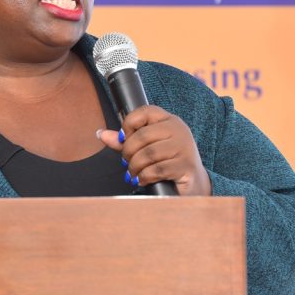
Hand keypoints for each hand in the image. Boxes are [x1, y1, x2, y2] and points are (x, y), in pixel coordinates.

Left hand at [97, 105, 211, 195]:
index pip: (145, 111)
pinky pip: (157, 170)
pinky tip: (143, 180)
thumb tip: (100, 134)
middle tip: (125, 162)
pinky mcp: (186, 166)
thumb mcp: (146, 148)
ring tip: (132, 173)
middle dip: (128, 151)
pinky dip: (145, 176)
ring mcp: (184, 148)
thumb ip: (125, 141)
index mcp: (169, 120)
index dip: (128, 123)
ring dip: (135, 166)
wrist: (193, 183)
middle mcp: (179, 130)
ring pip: (148, 154)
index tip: (123, 139)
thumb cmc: (166, 162)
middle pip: (143, 135)